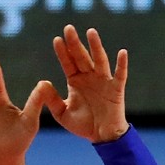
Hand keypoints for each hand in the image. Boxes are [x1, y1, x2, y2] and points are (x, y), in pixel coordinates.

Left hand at [41, 25, 129, 143]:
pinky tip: (122, 52)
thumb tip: (42, 83)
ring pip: (99, 60)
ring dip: (96, 46)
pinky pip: (120, 74)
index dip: (62, 52)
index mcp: (75, 81)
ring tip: (90, 32)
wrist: (101, 136)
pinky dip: (122, 64)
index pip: (68, 63)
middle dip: (75, 43)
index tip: (56, 39)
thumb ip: (52, 100)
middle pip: (81, 56)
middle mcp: (89, 77)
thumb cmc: (82, 124)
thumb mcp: (62, 114)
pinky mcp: (116, 88)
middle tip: (68, 28)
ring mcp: (103, 80)